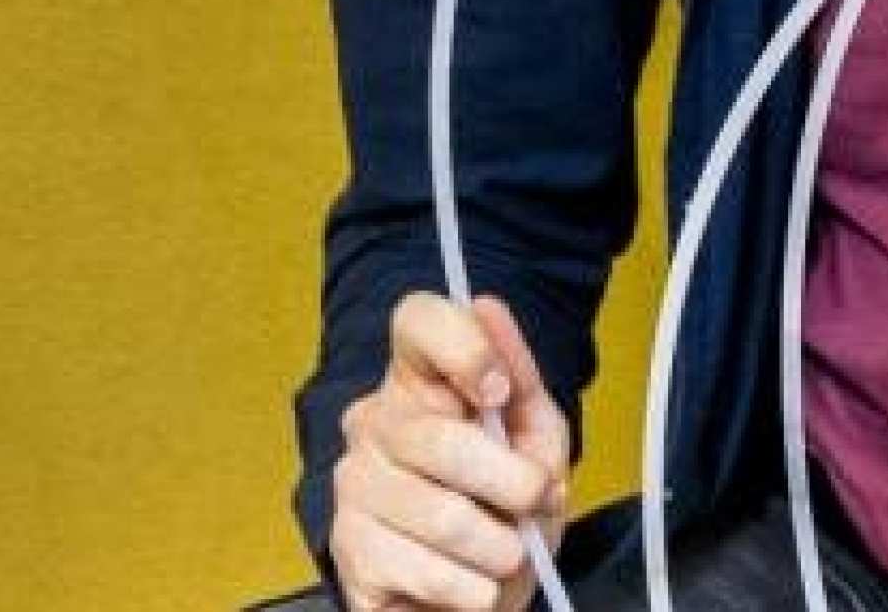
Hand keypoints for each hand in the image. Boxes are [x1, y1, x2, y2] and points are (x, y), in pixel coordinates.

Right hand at [328, 291, 573, 611]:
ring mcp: (353, 489)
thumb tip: (485, 305)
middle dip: (512, 483)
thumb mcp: (536, 440)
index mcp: (420, 381)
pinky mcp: (350, 554)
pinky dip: (471, 587)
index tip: (499, 393)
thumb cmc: (507, 508)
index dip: (463, 348)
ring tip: (507, 553)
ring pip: (440, 515)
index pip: (416, 322)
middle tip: (536, 501)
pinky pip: (423, 570)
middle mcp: (373, 424)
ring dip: (499, 547)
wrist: (480, 595)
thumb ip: (520, 379)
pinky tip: (474, 585)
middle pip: (440, 439)